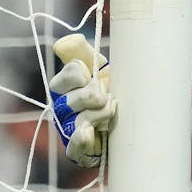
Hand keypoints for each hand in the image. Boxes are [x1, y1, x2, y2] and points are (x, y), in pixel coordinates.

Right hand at [49, 34, 115, 167]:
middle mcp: (62, 108)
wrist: (129, 120)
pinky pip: (74, 148)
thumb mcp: (99, 66)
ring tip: (112, 110)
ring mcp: (69, 129)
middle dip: (94, 95)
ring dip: (100, 114)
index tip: (95, 76)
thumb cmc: (111, 88)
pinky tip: (88, 134)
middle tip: (109, 96)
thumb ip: (81, 52)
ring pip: (78, 121)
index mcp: (64, 86)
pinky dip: (80, 140)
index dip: (82, 75)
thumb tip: (66, 41)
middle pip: (72, 100)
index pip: (67, 75)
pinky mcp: (78, 150)